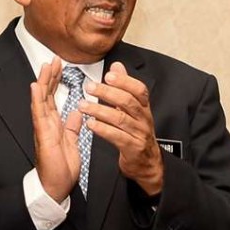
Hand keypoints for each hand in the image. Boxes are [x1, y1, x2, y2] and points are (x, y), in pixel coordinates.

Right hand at [30, 58, 80, 201]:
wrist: (56, 186)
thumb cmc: (62, 167)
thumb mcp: (72, 141)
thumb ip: (72, 126)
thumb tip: (77, 111)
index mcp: (55, 124)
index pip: (55, 98)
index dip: (56, 82)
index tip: (60, 66)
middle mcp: (46, 123)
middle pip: (47, 95)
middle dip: (50, 76)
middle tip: (54, 59)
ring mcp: (43, 128)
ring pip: (41, 100)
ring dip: (42, 82)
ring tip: (45, 66)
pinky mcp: (42, 135)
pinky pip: (39, 114)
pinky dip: (37, 100)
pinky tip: (36, 87)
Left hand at [82, 62, 163, 195]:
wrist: (147, 163)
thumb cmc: (137, 134)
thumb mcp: (134, 110)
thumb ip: (125, 87)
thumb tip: (117, 66)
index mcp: (143, 108)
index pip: (139, 90)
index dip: (125, 81)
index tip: (108, 75)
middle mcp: (143, 120)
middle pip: (128, 102)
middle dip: (108, 93)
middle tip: (90, 87)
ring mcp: (139, 134)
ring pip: (120, 119)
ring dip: (100, 110)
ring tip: (83, 105)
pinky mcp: (132, 148)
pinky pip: (117, 137)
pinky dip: (103, 130)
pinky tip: (90, 125)